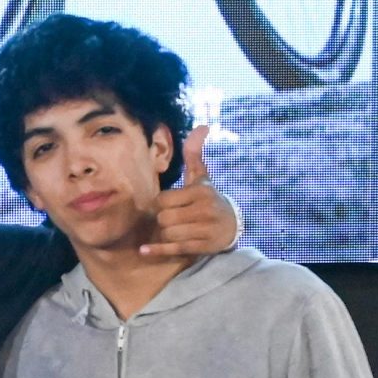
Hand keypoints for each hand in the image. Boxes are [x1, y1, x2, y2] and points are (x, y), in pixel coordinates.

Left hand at [141, 127, 238, 260]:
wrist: (233, 226)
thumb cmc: (209, 199)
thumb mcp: (202, 178)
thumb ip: (195, 154)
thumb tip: (202, 126)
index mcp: (200, 191)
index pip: (164, 199)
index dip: (162, 204)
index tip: (171, 205)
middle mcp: (203, 209)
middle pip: (164, 218)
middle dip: (163, 220)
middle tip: (174, 219)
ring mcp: (204, 229)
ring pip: (168, 233)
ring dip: (166, 234)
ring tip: (177, 230)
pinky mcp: (202, 246)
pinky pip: (173, 249)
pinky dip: (157, 251)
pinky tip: (144, 250)